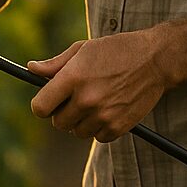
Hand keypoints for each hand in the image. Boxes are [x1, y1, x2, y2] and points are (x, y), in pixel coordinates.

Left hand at [28, 30, 167, 141]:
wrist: (155, 59)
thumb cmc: (115, 50)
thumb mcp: (82, 49)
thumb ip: (54, 64)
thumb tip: (31, 69)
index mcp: (73, 78)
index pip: (40, 107)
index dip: (42, 105)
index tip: (48, 101)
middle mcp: (86, 99)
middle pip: (58, 122)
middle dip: (62, 112)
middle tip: (74, 98)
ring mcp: (103, 115)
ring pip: (77, 132)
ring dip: (81, 121)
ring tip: (94, 102)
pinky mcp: (119, 126)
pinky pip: (98, 137)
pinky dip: (100, 128)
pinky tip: (107, 109)